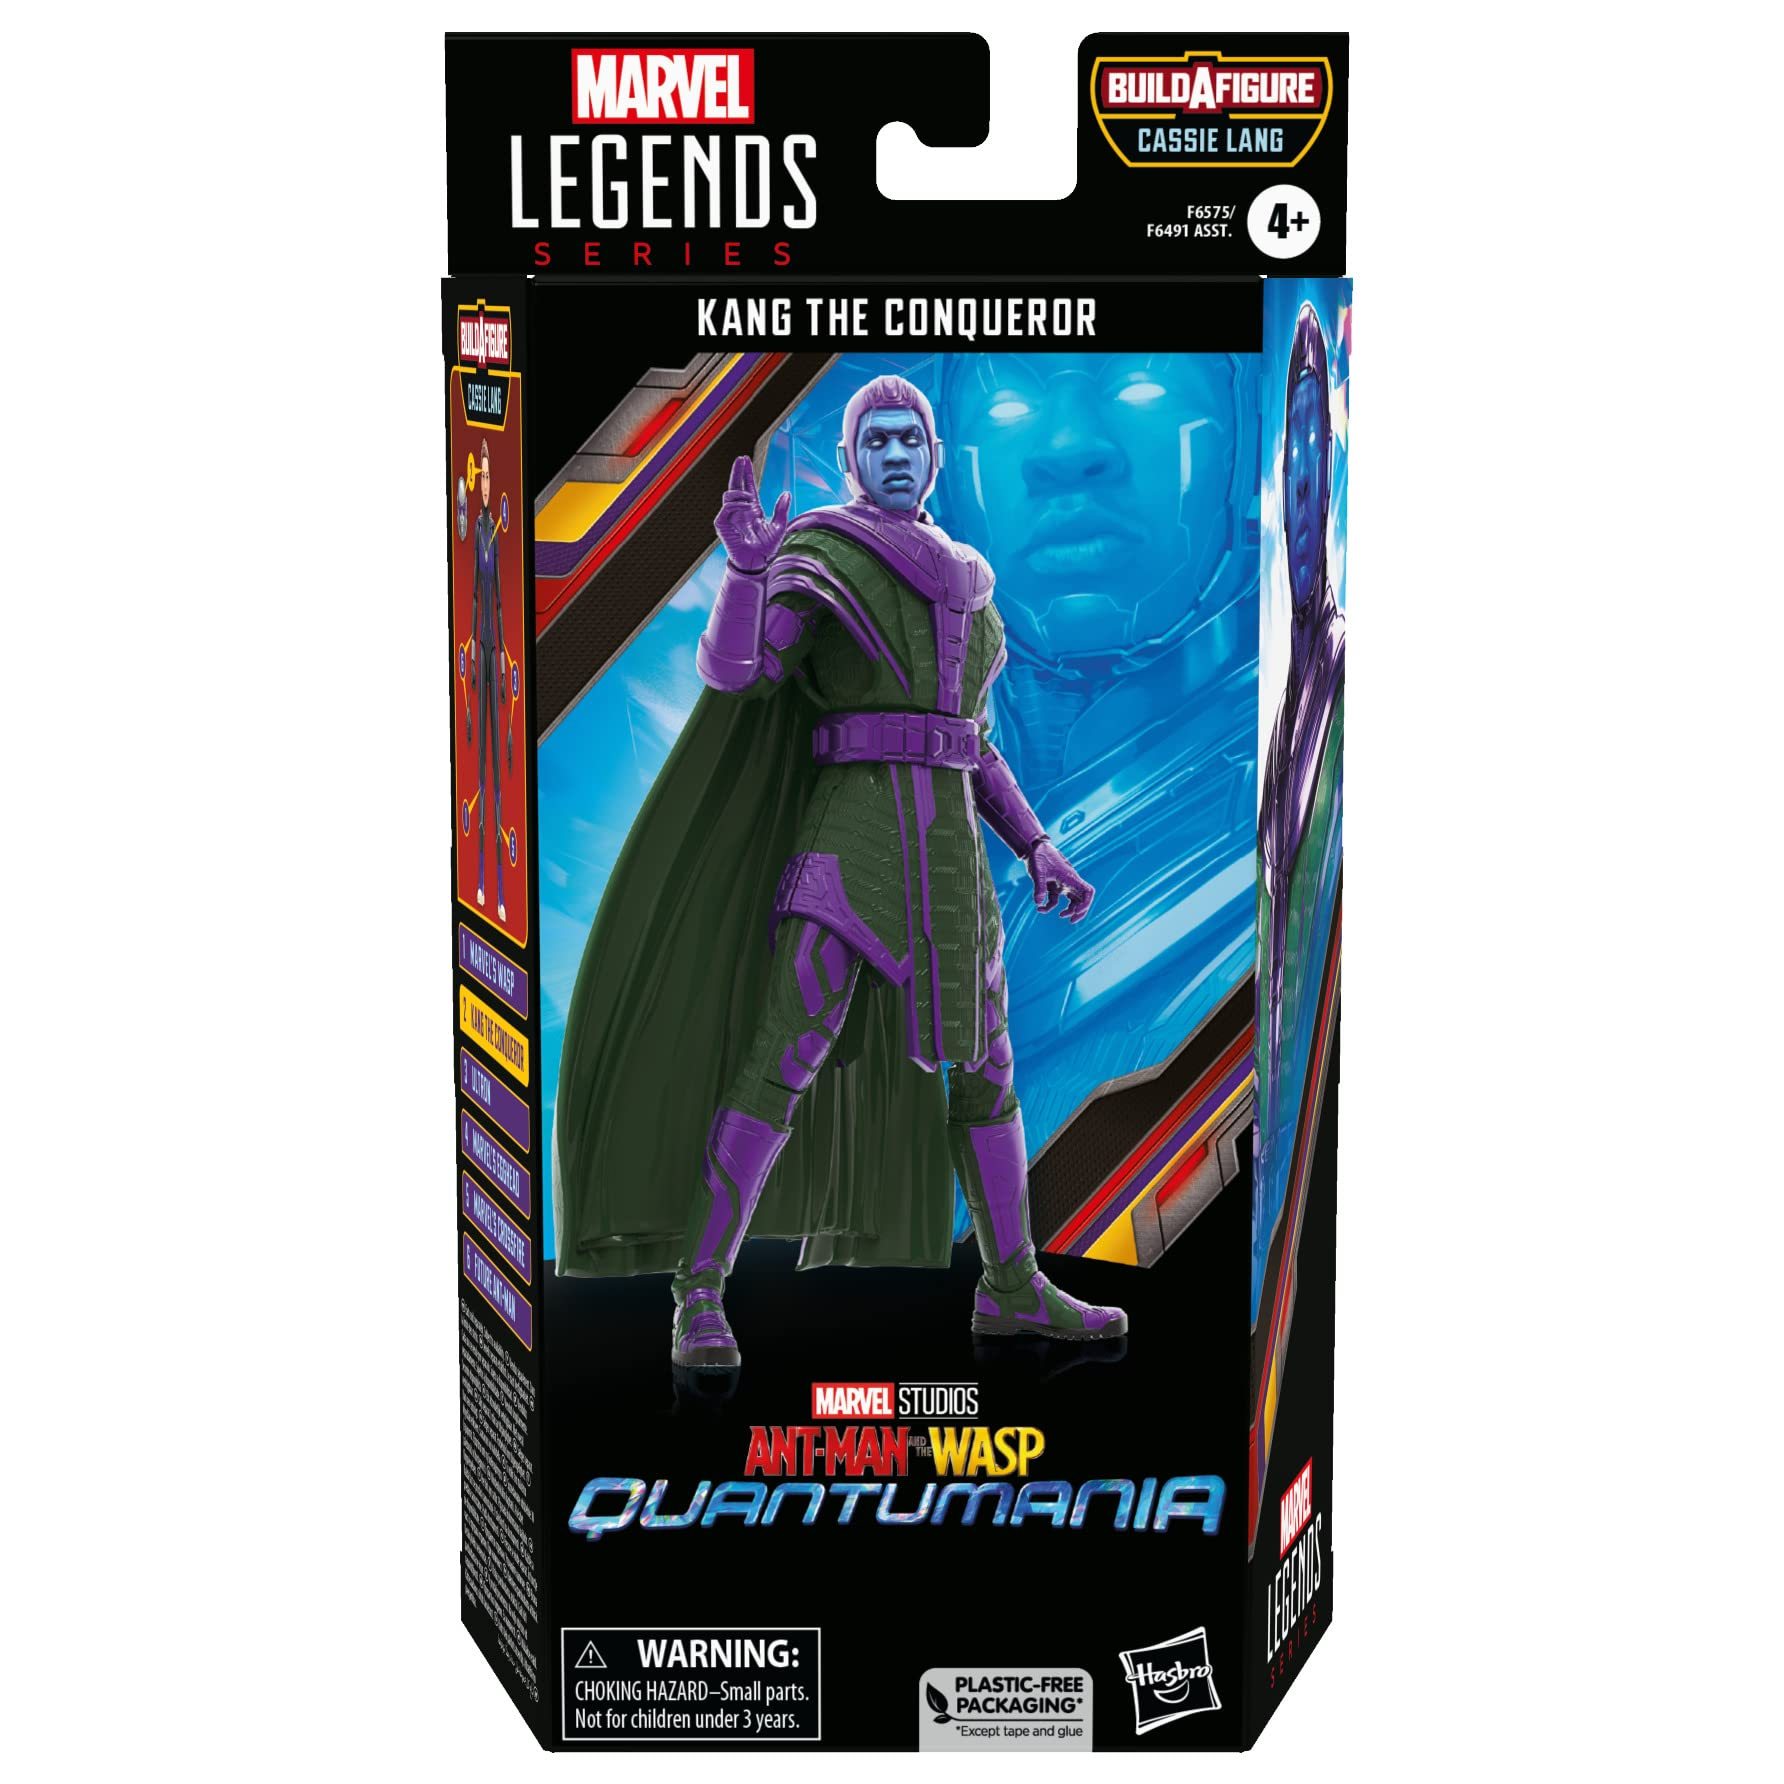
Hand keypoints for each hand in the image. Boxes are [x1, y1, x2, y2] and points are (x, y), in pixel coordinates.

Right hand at [714, 455, 790, 572]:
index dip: (746, 473)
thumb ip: (781, 511)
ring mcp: (730, 517)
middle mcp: (739, 511)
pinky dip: (736, 505)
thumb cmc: (767, 549)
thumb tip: (786, 493)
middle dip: (738, 471)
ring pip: (729, 495)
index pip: (747, 487)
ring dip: (740, 493)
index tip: (746, 460)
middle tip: (741, 459)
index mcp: (752, 510)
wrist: (757, 564)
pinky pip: (726, 509)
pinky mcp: (722, 525)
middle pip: (736, 486)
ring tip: (751, 500)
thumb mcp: (779, 528)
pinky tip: (747, 507)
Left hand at [1027, 840, 1093, 923]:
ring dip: (1068, 910)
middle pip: (1082, 899)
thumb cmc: (1039, 857)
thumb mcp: (1039, 872)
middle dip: (1079, 911)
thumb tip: (1038, 903)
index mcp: (1071, 878)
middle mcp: (1070, 882)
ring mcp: (1062, 884)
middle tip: (1071, 921)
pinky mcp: (1054, 886)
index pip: (1088, 892)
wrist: (1034, 848)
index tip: (1076, 912)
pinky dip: (1050, 906)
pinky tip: (1039, 908)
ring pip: (1072, 900)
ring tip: (1060, 915)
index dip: (1086, 904)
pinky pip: (1056, 900)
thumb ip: (1039, 887)